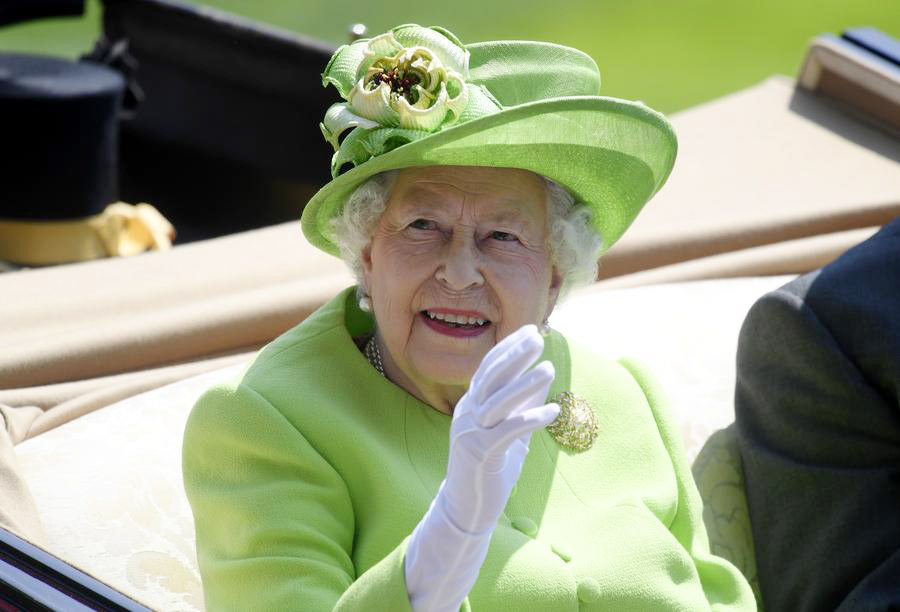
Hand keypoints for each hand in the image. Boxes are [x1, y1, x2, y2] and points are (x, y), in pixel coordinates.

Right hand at [441, 324, 559, 532]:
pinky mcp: (480, 454)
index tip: (531, 330)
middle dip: (514, 355)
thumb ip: (521, 406)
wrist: (466, 507)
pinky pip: (507, 431)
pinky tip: (552, 411)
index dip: (509, 347)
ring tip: (549, 369)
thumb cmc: (490, 467)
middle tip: (538, 338)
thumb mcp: (509, 431)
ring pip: (497, 401)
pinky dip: (530, 419)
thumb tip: (541, 378)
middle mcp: (467, 414)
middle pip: (490, 377)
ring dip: (524, 384)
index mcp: (471, 405)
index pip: (488, 368)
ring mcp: (470, 433)